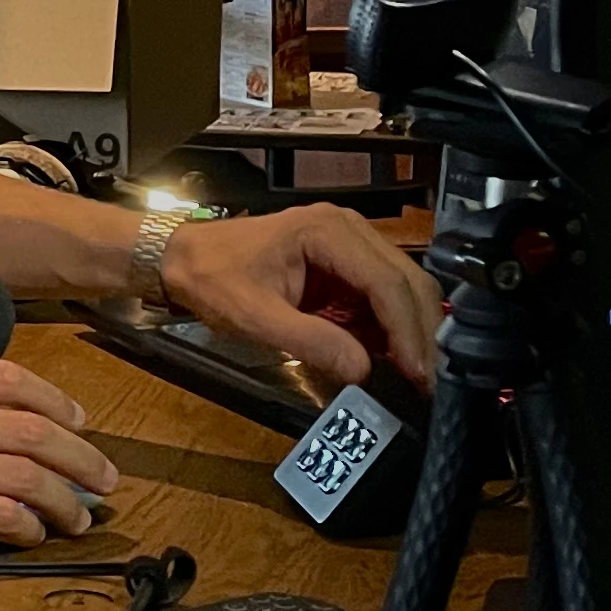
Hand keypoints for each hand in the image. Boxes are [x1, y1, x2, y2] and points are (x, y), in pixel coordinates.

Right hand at [0, 359, 118, 546]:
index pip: (5, 378)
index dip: (50, 399)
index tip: (74, 418)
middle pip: (32, 429)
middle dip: (78, 454)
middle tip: (101, 475)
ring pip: (27, 473)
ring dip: (62, 496)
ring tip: (77, 515)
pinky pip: (1, 512)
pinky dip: (27, 523)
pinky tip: (35, 532)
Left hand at [156, 202, 438, 394]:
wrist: (183, 257)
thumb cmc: (213, 278)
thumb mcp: (254, 316)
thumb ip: (310, 341)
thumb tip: (362, 371)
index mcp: (327, 232)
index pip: (386, 283)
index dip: (407, 331)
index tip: (417, 372)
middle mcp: (348, 228)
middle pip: (407, 281)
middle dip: (421, 333)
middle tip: (427, 381)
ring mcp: (350, 242)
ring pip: (403, 286)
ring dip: (412, 329)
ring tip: (415, 374)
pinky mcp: (345, 261)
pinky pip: (382, 293)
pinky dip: (391, 324)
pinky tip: (392, 355)